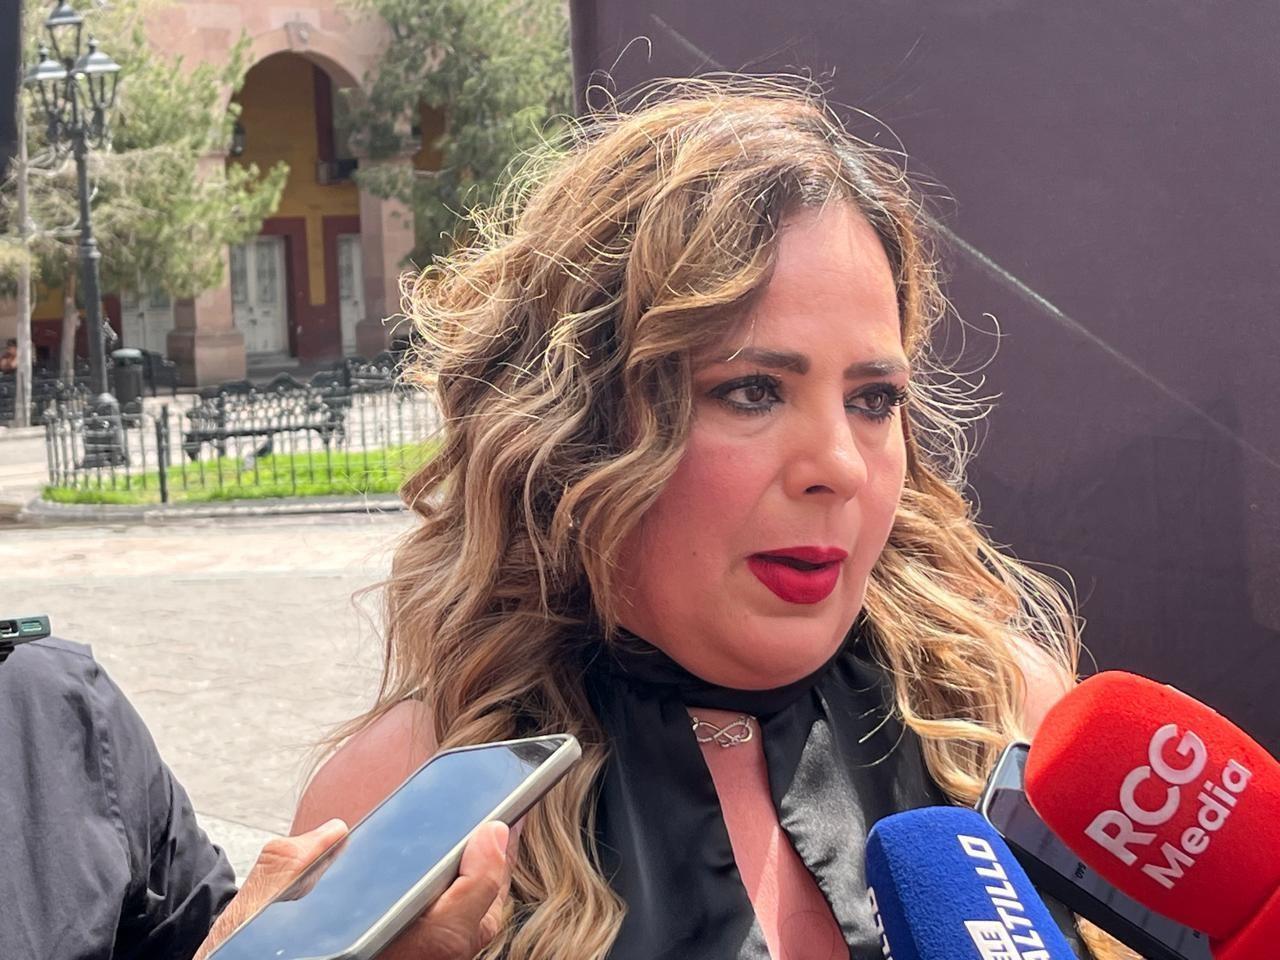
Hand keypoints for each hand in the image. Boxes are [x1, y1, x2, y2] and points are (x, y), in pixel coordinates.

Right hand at [193, 819, 510, 959]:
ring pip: (463, 943)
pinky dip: (453, 915)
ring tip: (475, 849)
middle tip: (491, 830)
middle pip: (471, 931)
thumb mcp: (252, 915)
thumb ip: (290, 866)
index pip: (449, 925)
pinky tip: (443, 882)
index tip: (492, 832)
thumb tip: (335, 835)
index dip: (480, 876)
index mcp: (370, 955)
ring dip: (474, 899)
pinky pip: (445, 946)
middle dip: (488, 879)